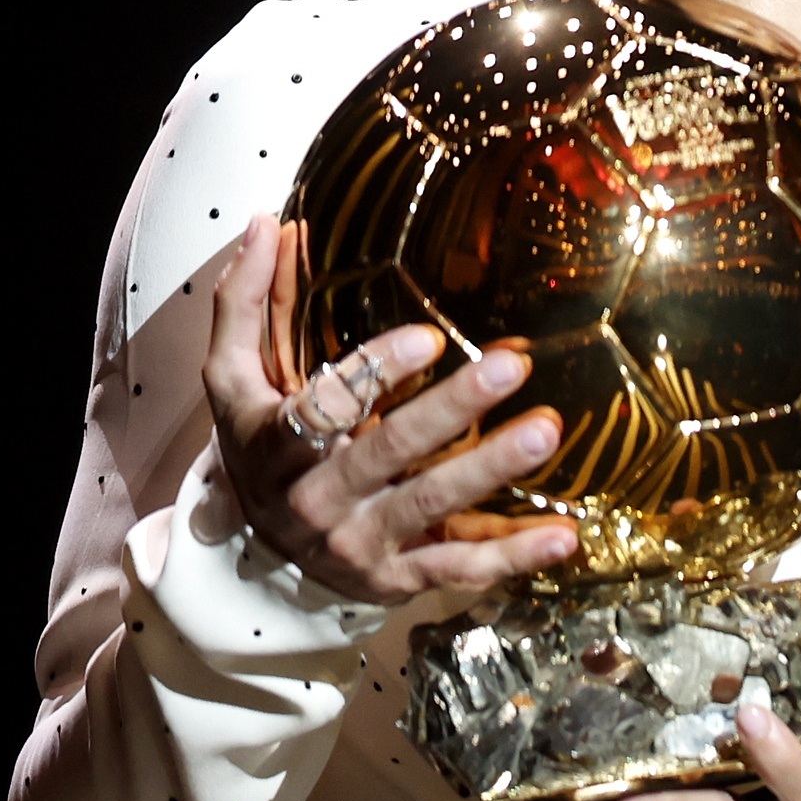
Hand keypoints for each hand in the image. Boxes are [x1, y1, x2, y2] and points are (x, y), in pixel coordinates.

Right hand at [203, 213, 577, 603]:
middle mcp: (317, 499)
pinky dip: (513, 557)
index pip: (321, 408)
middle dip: (450, 410)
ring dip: (491, 469)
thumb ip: (246, 304)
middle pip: (386, 452)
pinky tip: (564, 535)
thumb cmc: (261, 445)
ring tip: (547, 430)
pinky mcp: (398, 578)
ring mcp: (360, 543)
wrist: (255, 559)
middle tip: (510, 364)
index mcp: (278, 445)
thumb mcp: (235, 382)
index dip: (371, 375)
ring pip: (430, 507)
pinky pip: (459, 569)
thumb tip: (266, 222)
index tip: (427, 338)